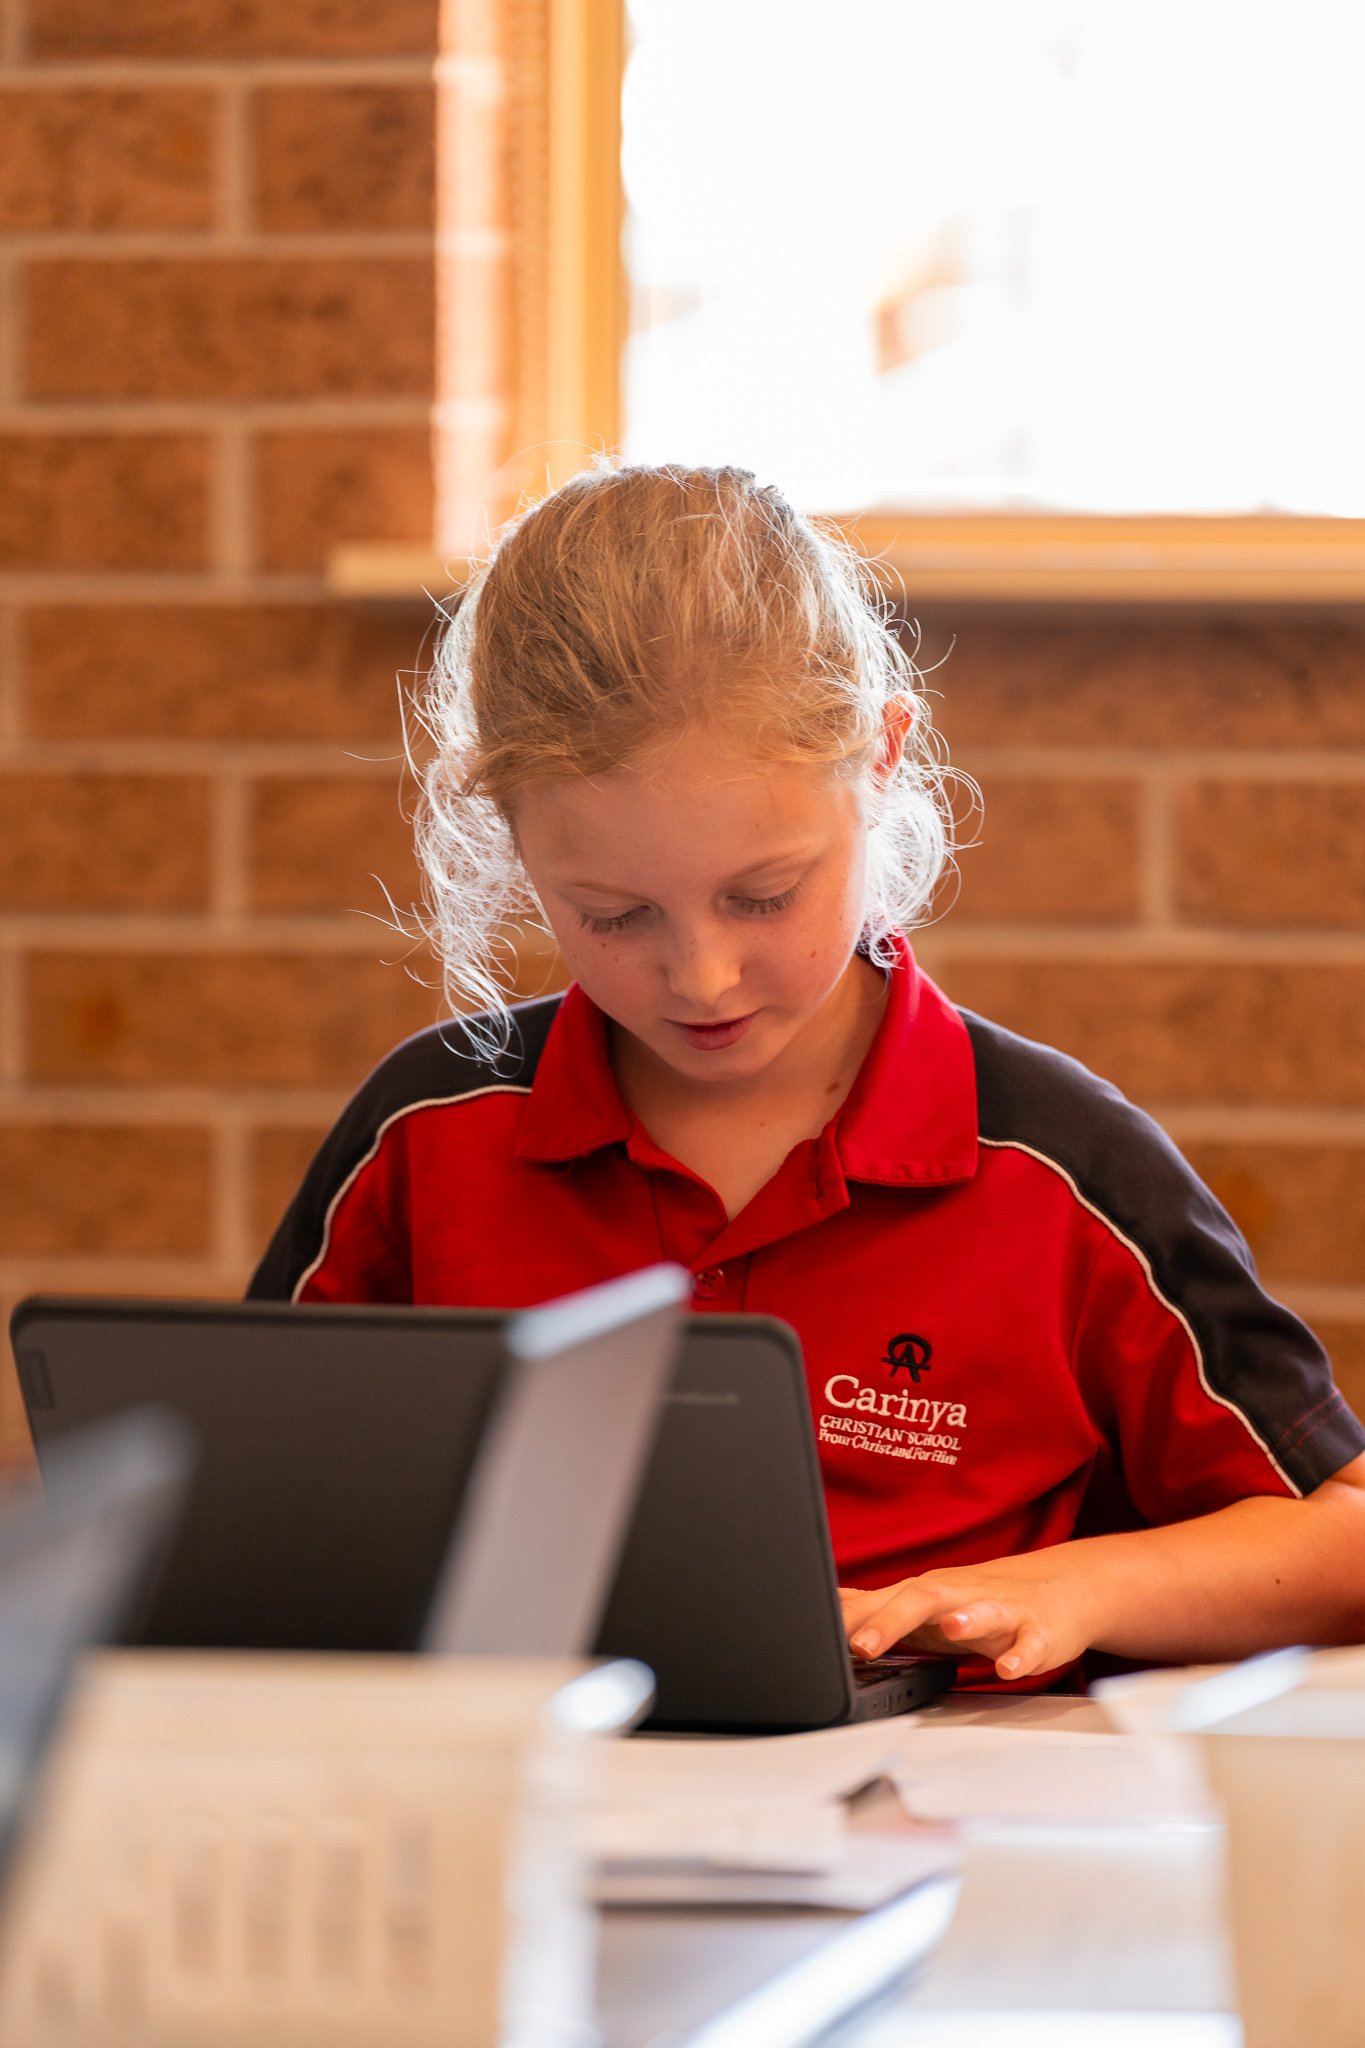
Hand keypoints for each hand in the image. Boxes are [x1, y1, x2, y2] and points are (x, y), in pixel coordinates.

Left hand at [839, 1548, 1104, 1681]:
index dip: (848, 1619)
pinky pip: (1031, 1644)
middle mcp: (961, 1595)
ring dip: (966, 1619)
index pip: (881, 1600)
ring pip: (982, 1610)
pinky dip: (1021, 1656)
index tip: (814, 1637)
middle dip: (891, 1620)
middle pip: (921, 1598)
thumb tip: (829, 1609)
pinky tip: (1009, 1668)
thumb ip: (878, 1608)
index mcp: (928, 1593)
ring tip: (950, 1629)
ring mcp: (1002, 1611)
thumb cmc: (982, 1600)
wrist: (1059, 1588)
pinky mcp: (1039, 1631)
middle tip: (862, 1645)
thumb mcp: (925, 1605)